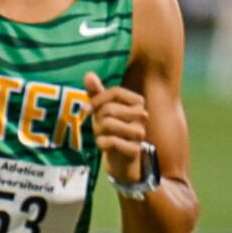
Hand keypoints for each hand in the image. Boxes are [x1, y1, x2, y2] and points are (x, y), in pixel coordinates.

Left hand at [83, 72, 150, 186]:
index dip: (98, 99)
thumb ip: (97, 92)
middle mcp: (142, 115)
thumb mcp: (103, 109)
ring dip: (98, 132)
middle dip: (97, 118)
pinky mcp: (134, 149)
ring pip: (108, 124)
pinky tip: (104, 146)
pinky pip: (110, 141)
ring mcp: (140, 133)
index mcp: (137, 102)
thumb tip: (88, 74)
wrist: (122, 158)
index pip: (116, 92)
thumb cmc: (112, 129)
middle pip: (109, 109)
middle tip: (99, 126)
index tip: (89, 107)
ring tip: (102, 136)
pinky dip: (101, 143)